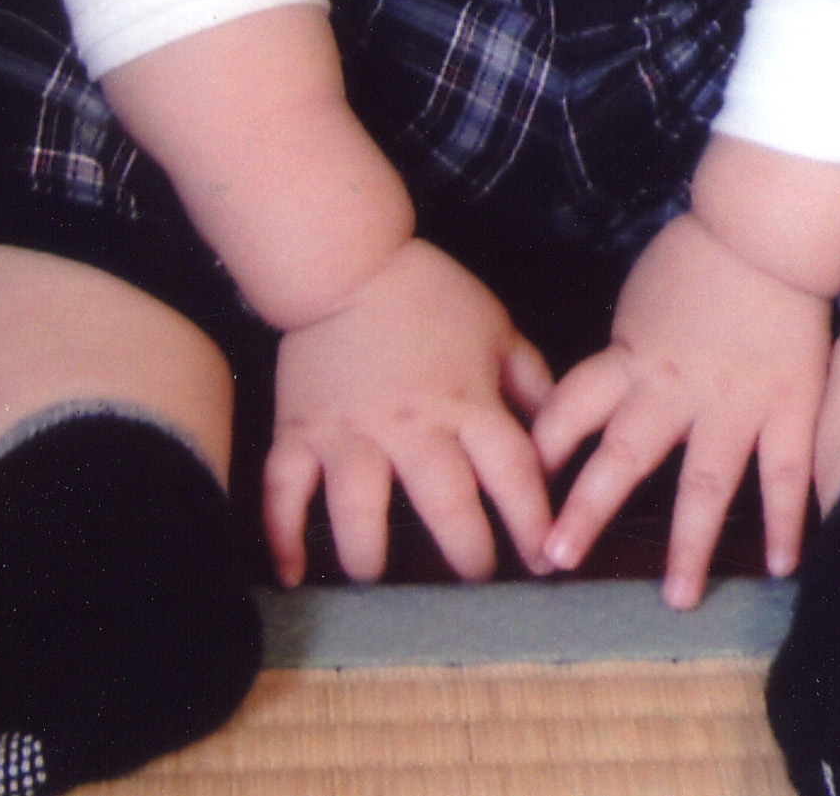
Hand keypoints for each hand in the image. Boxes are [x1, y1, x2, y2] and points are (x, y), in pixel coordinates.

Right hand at [262, 236, 560, 589]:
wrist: (345, 260)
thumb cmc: (428, 293)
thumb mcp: (496, 327)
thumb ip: (530, 383)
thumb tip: (557, 436)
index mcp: (465, 400)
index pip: (512, 473)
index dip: (532, 522)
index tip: (541, 562)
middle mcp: (410, 425)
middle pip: (445, 503)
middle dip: (466, 553)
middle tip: (473, 578)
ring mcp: (348, 431)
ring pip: (358, 508)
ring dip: (369, 553)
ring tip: (377, 579)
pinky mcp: (299, 431)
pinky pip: (284, 490)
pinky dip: (281, 535)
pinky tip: (294, 575)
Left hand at [530, 206, 833, 603]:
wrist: (769, 230)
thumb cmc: (700, 255)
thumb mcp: (640, 299)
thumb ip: (628, 353)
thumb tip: (613, 391)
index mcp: (632, 358)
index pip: (572, 408)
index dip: (543, 448)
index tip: (519, 489)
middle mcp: (675, 391)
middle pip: (623, 458)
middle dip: (587, 510)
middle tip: (556, 559)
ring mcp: (735, 405)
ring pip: (706, 484)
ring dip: (689, 545)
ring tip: (677, 599)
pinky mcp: (789, 408)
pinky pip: (785, 474)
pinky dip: (785, 522)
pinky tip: (781, 567)